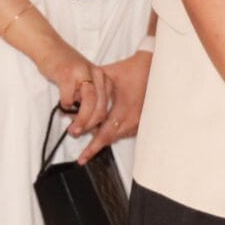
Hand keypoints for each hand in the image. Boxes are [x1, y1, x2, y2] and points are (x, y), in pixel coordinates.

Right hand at [33, 41, 112, 140]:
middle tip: (79, 132)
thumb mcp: (82, 81)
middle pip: (101, 106)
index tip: (90, 130)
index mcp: (102, 77)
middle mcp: (96, 74)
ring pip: (89, 103)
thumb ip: (87, 97)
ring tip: (73, 129)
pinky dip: (66, 106)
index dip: (100, 121)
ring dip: (81, 120)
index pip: (108, 104)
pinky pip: (70, 97)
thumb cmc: (63, 67)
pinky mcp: (67, 73)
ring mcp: (83, 73)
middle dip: (91, 124)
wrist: (48, 47)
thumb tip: (88, 122)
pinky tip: (62, 106)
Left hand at [75, 50, 150, 164]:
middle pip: (110, 140)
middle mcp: (133, 119)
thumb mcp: (106, 76)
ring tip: (90, 141)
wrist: (151, 66)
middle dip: (94, 147)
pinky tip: (105, 130)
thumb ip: (90, 89)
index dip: (92, 147)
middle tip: (82, 155)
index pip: (104, 134)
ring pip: (117, 137)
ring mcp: (140, 121)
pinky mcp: (143, 121)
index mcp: (124, 109)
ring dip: (103, 139)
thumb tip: (73, 98)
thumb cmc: (130, 69)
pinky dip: (114, 133)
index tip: (81, 157)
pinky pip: (125, 132)